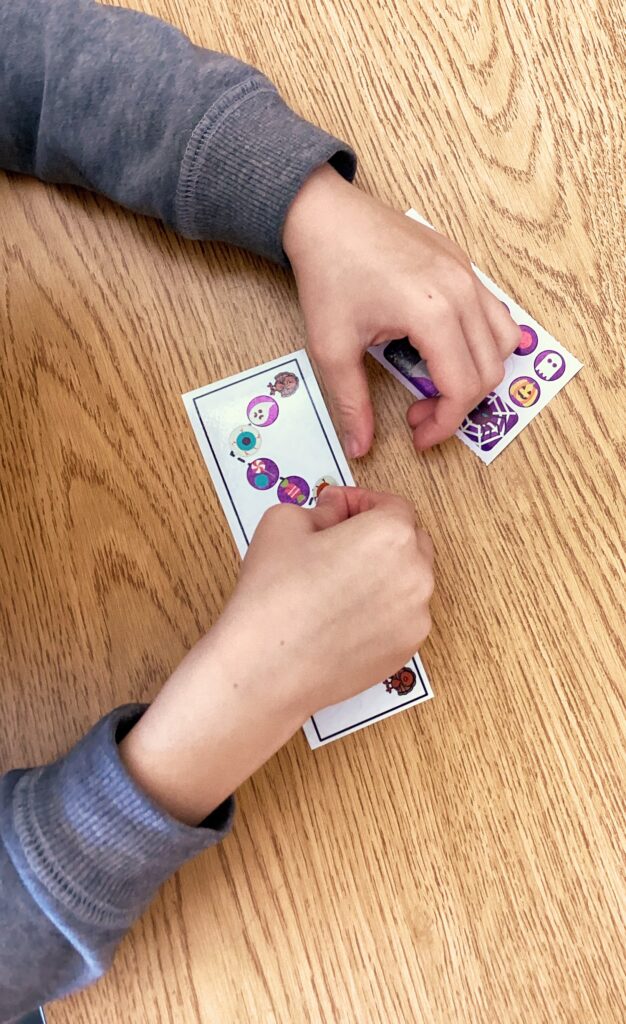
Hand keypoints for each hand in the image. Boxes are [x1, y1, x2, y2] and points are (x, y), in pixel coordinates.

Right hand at [120, 487, 432, 823]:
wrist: (267, 667)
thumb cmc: (273, 597)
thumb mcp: (284, 521)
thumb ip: (322, 507)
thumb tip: (336, 512)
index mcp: (392, 535)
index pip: (392, 505)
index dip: (361, 502)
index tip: (340, 509)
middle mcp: (415, 574)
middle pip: (409, 541)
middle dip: (377, 536)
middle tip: (339, 542)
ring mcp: (415, 616)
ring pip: (407, 581)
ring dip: (383, 573)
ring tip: (338, 582)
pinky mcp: (406, 649)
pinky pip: (402, 616)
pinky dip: (382, 609)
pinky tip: (344, 613)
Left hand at [283, 165, 520, 455]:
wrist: (325, 216)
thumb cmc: (328, 273)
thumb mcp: (332, 347)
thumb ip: (351, 403)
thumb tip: (359, 446)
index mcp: (433, 313)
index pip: (463, 388)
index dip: (444, 424)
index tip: (419, 437)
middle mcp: (462, 292)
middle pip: (490, 371)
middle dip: (458, 405)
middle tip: (419, 414)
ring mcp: (467, 274)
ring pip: (504, 342)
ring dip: (478, 373)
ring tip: (436, 382)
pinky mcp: (463, 264)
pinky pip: (493, 312)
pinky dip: (481, 342)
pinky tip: (443, 349)